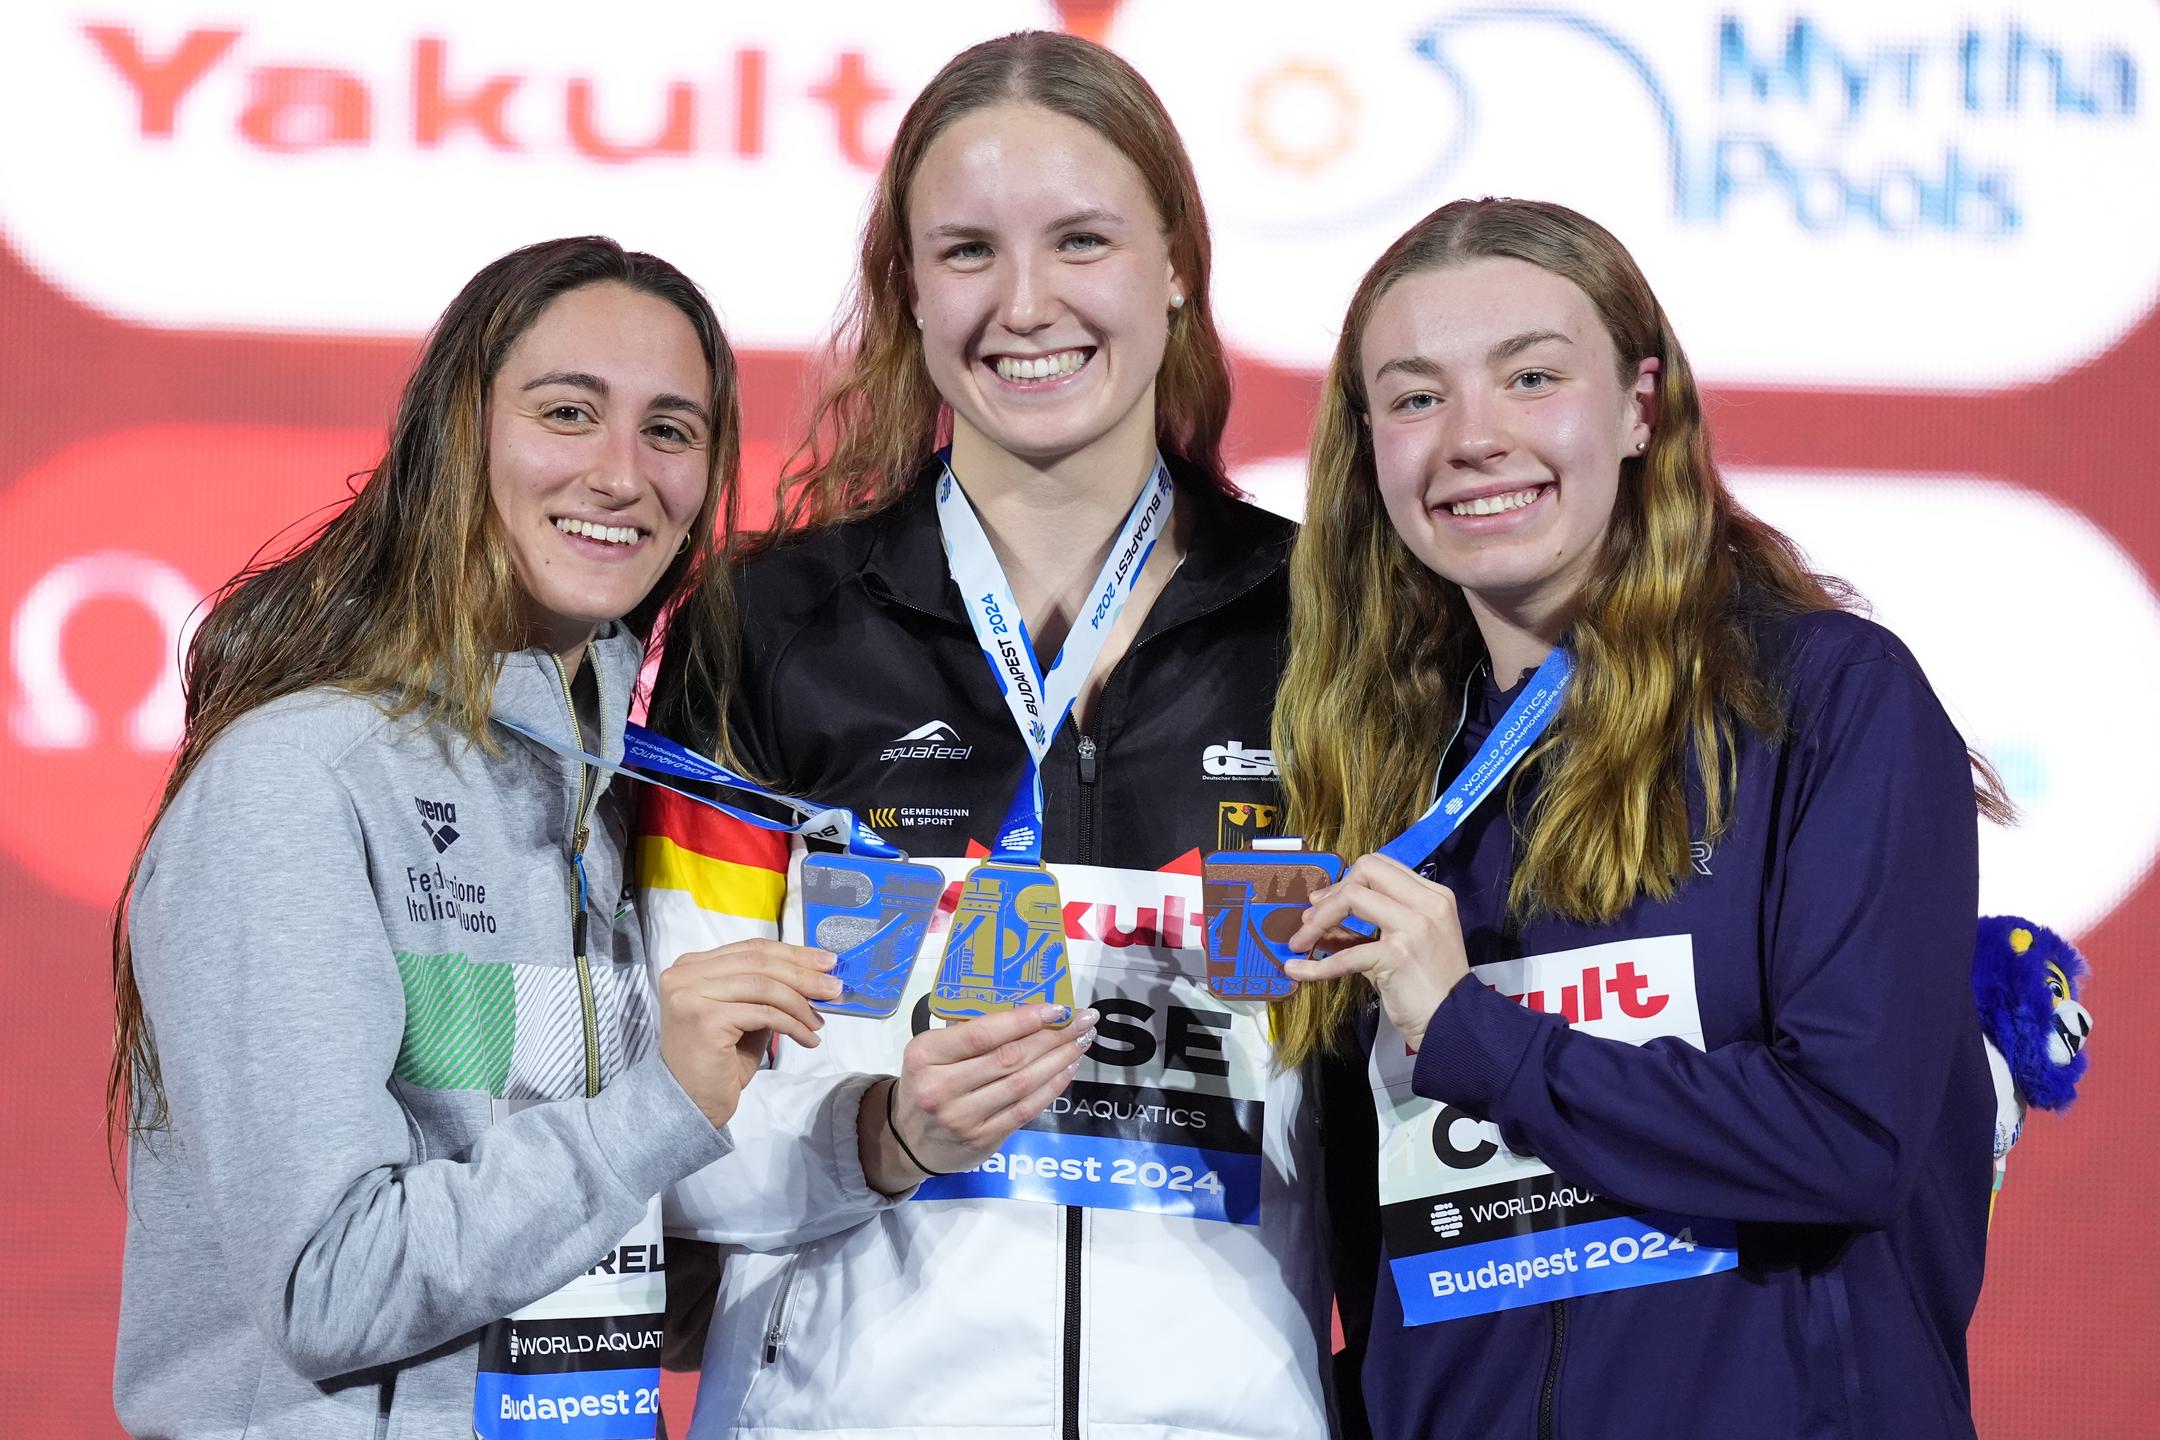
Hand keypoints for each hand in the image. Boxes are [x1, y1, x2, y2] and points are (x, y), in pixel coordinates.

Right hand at [658, 940, 838, 1127]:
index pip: (752, 948)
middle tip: (833, 988)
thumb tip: (816, 975)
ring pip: (763, 986)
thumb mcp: (746, 1014)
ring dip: (800, 1004)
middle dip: (803, 974)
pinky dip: (792, 1025)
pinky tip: (807, 1039)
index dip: (793, 953)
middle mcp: (684, 975)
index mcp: (692, 966)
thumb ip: (767, 990)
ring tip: (819, 1022)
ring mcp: (690, 995)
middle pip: (759, 962)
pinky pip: (763, 1013)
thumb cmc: (719, 1061)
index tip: (826, 962)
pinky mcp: (703, 1018)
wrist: (690, 1104)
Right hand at [859, 1004, 1097, 1193]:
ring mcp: (962, 1118)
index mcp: (926, 1055)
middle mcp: (941, 1088)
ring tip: (1081, 1041)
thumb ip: (968, 1034)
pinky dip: (1050, 1087)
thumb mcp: (932, 1052)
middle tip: (1083, 1020)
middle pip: (1008, 1058)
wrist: (909, 1141)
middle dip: (1052, 1036)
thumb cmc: (928, 1083)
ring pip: (1021, 1084)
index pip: (981, 1034)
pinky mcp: (982, 1140)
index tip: (1058, 1007)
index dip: (1024, 1020)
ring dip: (1058, 1060)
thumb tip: (1026, 1009)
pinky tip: (1067, 1069)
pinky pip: (1024, 1110)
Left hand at [1283, 854, 1469, 1050]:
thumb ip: (1368, 928)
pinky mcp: (1397, 954)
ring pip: (1351, 898)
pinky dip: (1317, 965)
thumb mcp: (1404, 946)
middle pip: (1366, 870)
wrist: (1453, 1023)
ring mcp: (1414, 926)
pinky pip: (1345, 953)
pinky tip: (1298, 971)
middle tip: (1310, 919)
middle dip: (1332, 892)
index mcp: (1433, 896)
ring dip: (1317, 922)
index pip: (1382, 866)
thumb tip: (1321, 921)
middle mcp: (1427, 904)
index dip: (1348, 880)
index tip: (1325, 901)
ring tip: (1298, 942)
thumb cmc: (1429, 987)